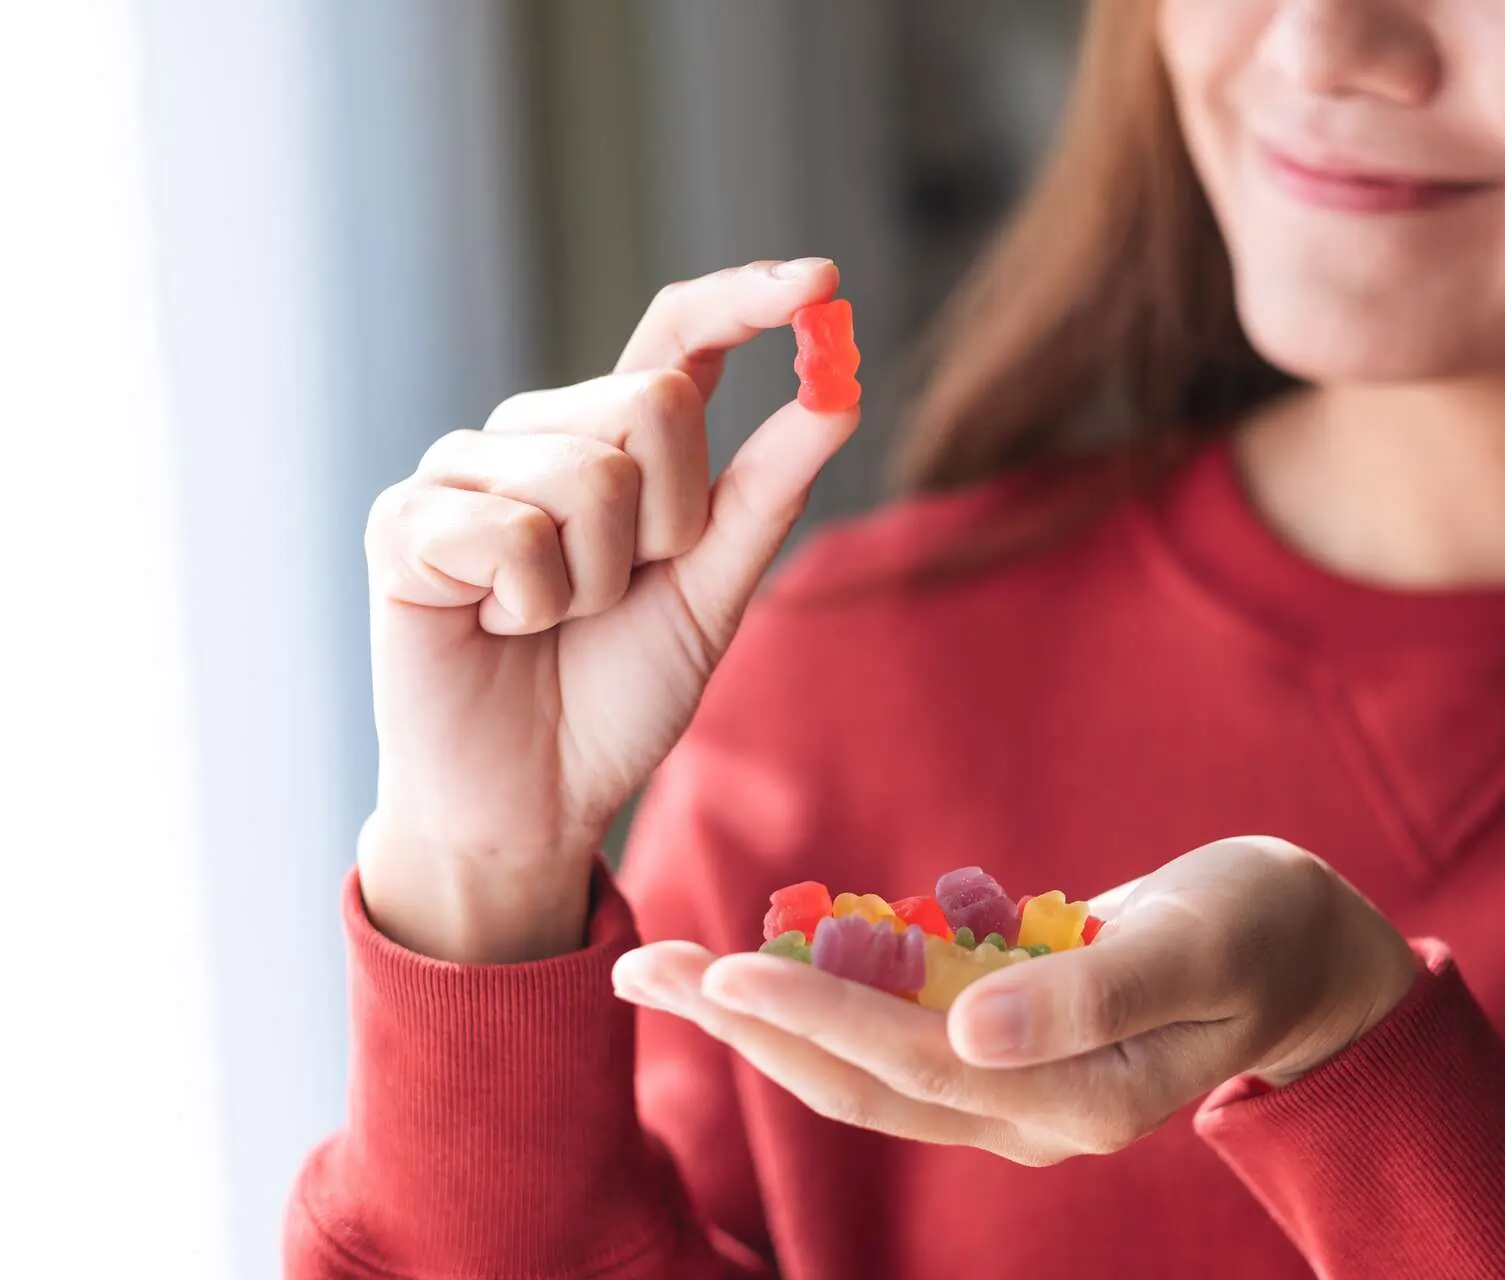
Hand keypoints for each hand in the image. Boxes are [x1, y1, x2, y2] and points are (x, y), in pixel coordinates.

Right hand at [359, 258, 857, 962]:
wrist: (533, 798)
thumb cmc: (617, 693)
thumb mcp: (713, 592)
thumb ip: (766, 493)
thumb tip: (841, 393)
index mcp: (611, 441)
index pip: (677, 337)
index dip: (745, 299)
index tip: (823, 277)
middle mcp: (535, 434)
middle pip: (654, 402)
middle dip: (670, 523)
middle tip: (620, 592)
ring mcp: (461, 471)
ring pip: (588, 473)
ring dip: (598, 580)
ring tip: (553, 621)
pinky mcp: (404, 524)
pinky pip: (512, 532)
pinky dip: (529, 605)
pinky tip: (496, 629)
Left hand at [612, 837, 1418, 1164]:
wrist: (1302, 953)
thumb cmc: (1261, 929)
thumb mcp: (1200, 944)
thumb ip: (1090, 992)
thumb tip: (970, 1030)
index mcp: (1079, 1099)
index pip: (916, 1063)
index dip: (817, 1016)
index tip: (726, 969)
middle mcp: (1029, 1113)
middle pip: (859, 1080)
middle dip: (748, 1027)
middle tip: (643, 969)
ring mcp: (1011, 1091)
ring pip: (860, 1067)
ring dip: (761, 1021)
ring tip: (667, 971)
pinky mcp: (1000, 1055)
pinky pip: (891, 1037)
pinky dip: (820, 1001)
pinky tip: (758, 964)